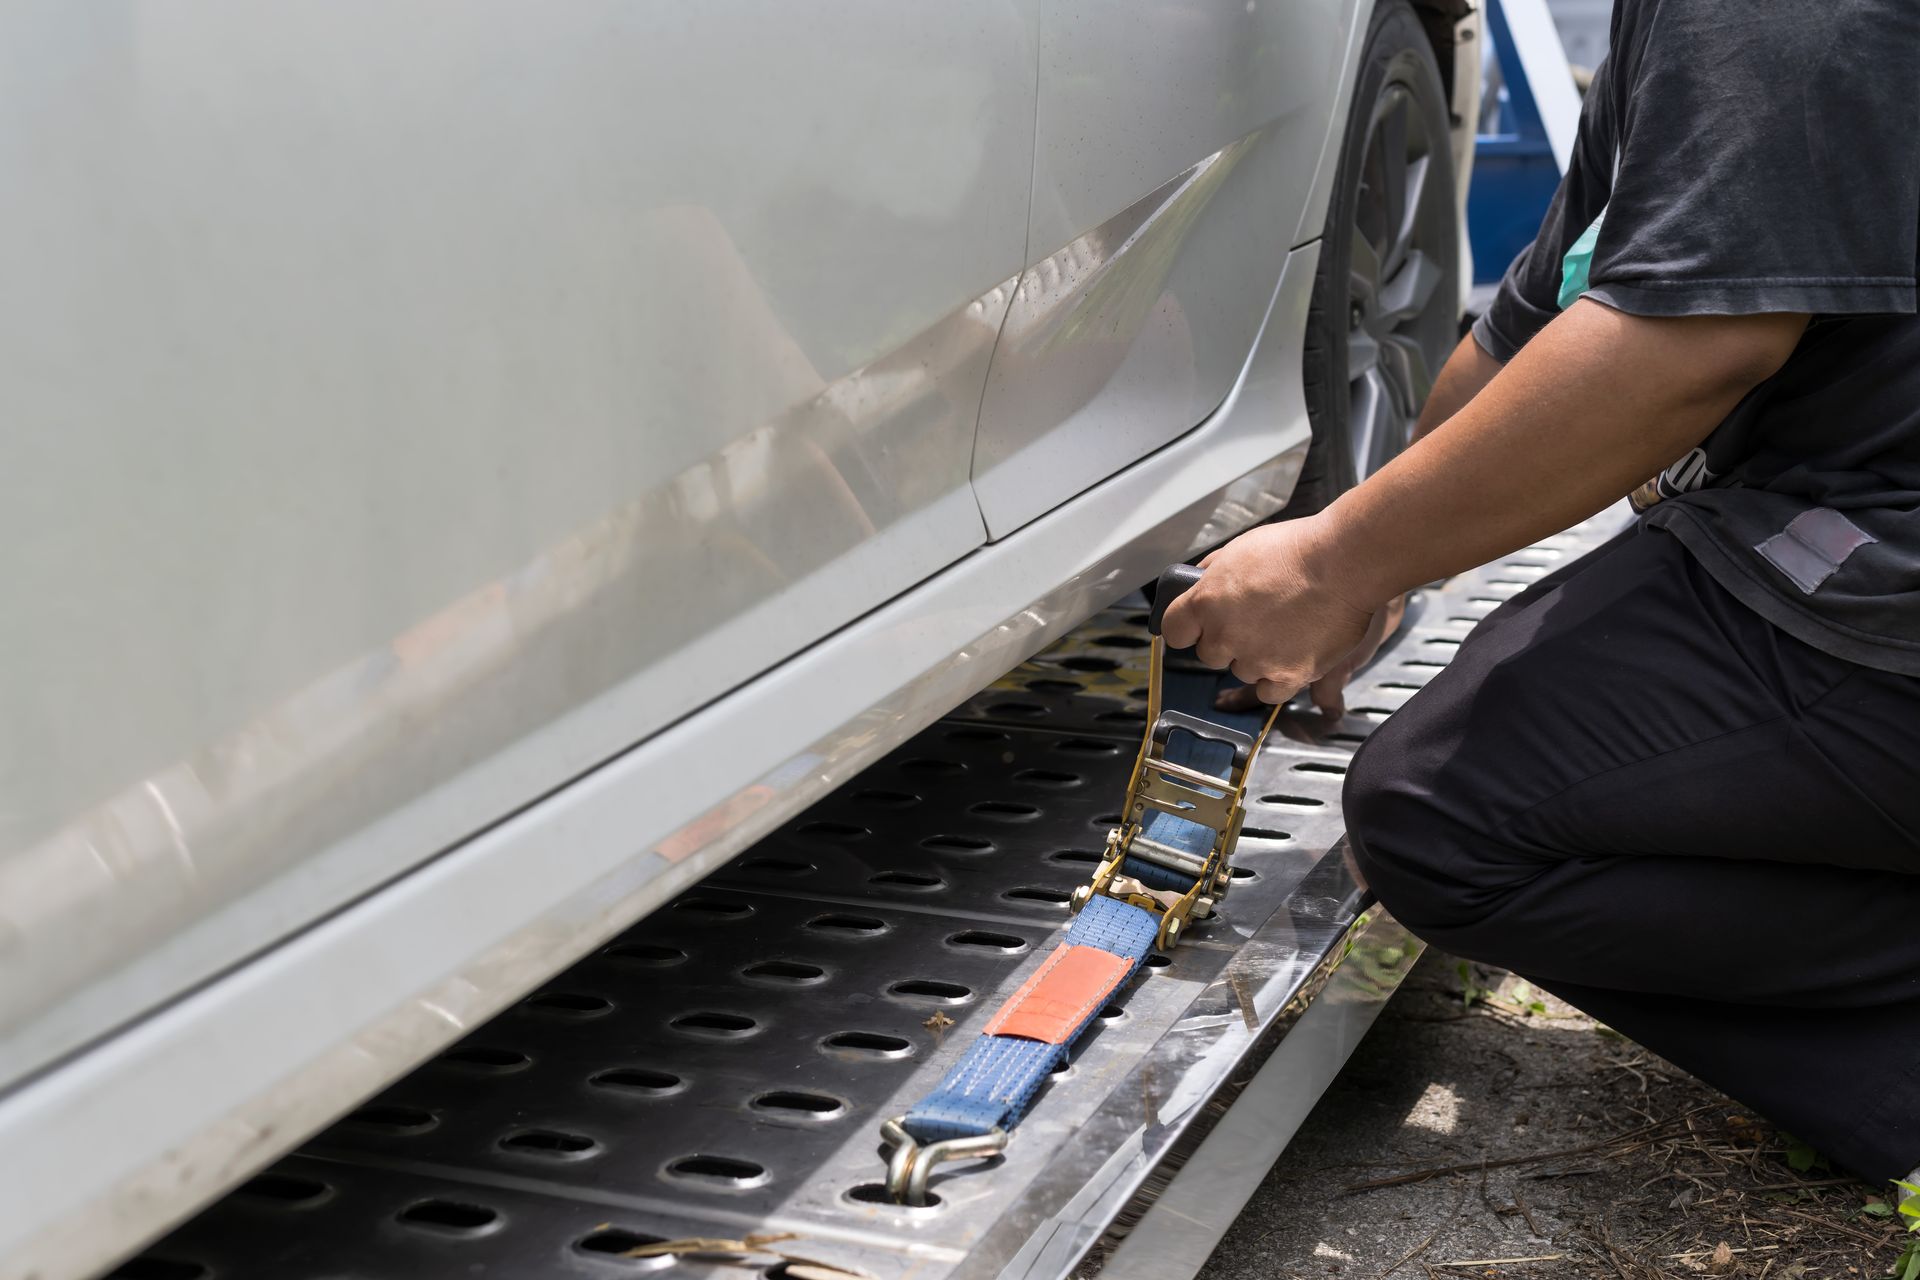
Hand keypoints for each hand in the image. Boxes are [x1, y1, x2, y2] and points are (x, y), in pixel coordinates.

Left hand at [1160, 516, 1383, 706]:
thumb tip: (1200, 580)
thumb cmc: (1298, 549)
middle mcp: (1225, 635)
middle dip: (1226, 640)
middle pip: (1209, 654)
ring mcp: (1255, 659)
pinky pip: (1268, 692)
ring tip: (1282, 631)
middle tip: (1252, 621)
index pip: (1173, 630)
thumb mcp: (1241, 548)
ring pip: (1241, 671)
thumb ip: (1214, 572)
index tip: (1194, 628)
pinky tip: (1288, 658)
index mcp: (1206, 601)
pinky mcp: (1287, 676)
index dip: (1185, 628)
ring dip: (1255, 658)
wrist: (1344, 563)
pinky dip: (1276, 680)